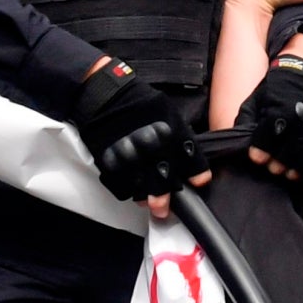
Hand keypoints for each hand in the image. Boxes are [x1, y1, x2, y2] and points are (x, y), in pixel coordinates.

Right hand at [72, 59, 207, 202]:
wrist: (105, 96)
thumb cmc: (140, 103)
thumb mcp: (170, 113)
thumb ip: (181, 137)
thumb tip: (189, 160)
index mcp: (174, 138)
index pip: (194, 167)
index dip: (197, 178)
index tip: (196, 183)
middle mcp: (155, 152)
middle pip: (167, 187)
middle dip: (168, 200)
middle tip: (166, 206)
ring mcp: (133, 161)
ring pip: (144, 193)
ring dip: (148, 199)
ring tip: (148, 200)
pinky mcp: (112, 167)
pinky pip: (123, 190)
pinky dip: (127, 191)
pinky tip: (130, 185)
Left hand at [239, 54, 302, 179]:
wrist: (302, 82)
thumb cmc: (275, 95)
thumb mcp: (255, 101)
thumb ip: (245, 120)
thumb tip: (238, 140)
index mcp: (283, 108)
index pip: (272, 132)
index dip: (263, 148)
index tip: (256, 159)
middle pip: (294, 146)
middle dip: (282, 161)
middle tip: (273, 169)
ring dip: (299, 166)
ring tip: (287, 174)